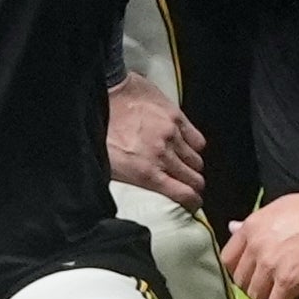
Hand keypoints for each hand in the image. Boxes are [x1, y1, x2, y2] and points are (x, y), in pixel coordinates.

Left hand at [105, 71, 203, 210]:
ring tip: (186, 167)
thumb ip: (131, 181)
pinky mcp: (176, 117)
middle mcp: (163, 155)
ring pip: (197, 159)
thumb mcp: (109, 168)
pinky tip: (186, 147)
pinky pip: (197, 139)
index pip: (183, 194)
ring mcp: (172, 135)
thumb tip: (144, 193)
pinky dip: (195, 146)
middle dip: (194, 185)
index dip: (192, 202)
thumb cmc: (100, 131)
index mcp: (146, 173)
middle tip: (190, 186)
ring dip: (193, 166)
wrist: (104, 94)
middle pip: (194, 178)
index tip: (193, 204)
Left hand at [223, 186, 298, 298]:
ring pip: (255, 296)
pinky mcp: (289, 280)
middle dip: (253, 289)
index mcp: (253, 225)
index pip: (228, 258)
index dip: (239, 271)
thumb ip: (258, 222)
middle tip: (267, 292)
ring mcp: (271, 263)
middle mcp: (257, 244)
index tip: (251, 277)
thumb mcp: (285, 207)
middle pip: (241, 280)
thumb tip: (233, 226)